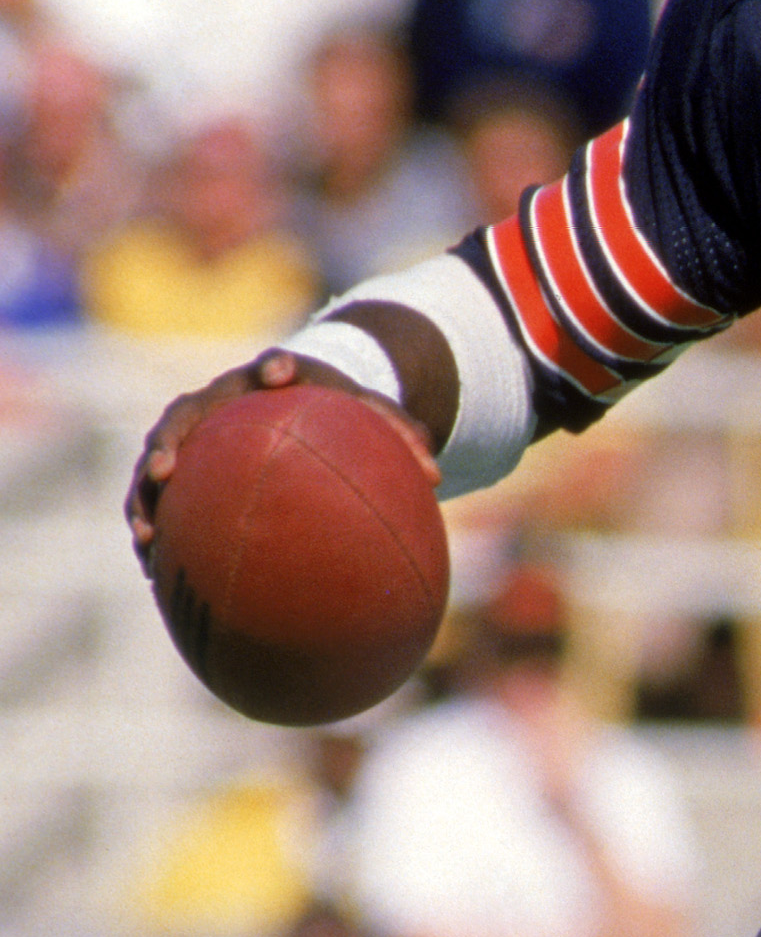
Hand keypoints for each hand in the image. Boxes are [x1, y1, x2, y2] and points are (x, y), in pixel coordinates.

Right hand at [124, 345, 433, 564]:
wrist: (300, 404)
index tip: (280, 374)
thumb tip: (438, 476)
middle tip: (166, 468)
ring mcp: (195, 435)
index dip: (275, 366)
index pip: (272, 364)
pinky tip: (154, 572)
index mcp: (269, 379)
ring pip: (156, 460)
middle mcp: (221, 401)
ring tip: (146, 535)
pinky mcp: (183, 469)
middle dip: (169, 440)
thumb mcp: (375, 419)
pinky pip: (159, 499)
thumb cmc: (341, 412)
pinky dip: (155, 529)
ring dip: (146, 496)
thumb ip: (402, 437)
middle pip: (183, 414)